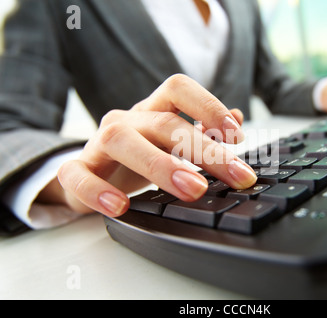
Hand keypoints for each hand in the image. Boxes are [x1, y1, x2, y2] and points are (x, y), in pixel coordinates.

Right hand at [38, 74, 256, 217]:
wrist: (91, 174)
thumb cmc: (139, 155)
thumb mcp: (171, 142)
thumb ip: (202, 131)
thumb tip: (237, 116)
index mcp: (153, 110)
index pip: (179, 89)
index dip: (209, 105)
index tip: (237, 135)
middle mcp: (127, 121)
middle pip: (164, 123)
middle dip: (204, 150)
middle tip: (236, 176)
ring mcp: (98, 144)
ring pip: (122, 141)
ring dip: (161, 166)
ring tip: (194, 190)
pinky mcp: (75, 170)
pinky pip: (78, 176)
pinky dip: (98, 191)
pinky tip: (120, 206)